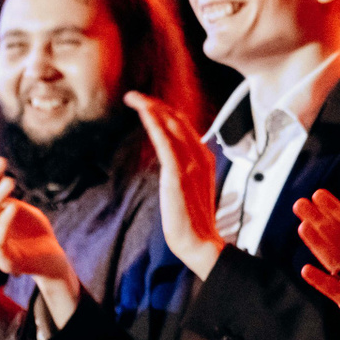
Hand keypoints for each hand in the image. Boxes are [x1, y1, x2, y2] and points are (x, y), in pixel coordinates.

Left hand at [124, 92, 224, 281]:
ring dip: (153, 107)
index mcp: (204, 159)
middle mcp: (200, 156)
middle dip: (156, 104)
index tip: (149, 105)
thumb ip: (184, 172)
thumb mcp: (190, 189)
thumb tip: (172, 165)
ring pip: (172, 125)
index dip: (166, 112)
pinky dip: (155, 123)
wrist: (200, 242)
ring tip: (134, 98)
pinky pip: (165, 141)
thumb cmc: (192, 221)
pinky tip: (144, 112)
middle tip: (135, 96)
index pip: (185, 127)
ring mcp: (191, 164)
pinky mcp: (178, 173)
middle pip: (179, 120)